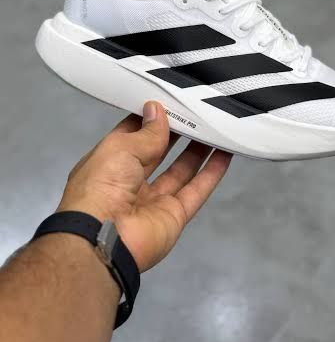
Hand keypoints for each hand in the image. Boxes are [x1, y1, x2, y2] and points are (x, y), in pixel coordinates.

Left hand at [57, 102, 231, 270]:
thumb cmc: (101, 187)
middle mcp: (130, 182)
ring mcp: (153, 200)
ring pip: (180, 170)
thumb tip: (157, 110)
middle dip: (176, 133)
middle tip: (195, 112)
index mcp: (109, 164)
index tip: (168, 101)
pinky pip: (196, 191)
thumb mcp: (120, 148)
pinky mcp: (174, 216)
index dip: (149, 119)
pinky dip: (212, 173)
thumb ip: (146, 132)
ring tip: (214, 127)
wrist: (104, 239)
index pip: (132, 136)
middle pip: (159, 152)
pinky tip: (225, 154)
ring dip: (197, 150)